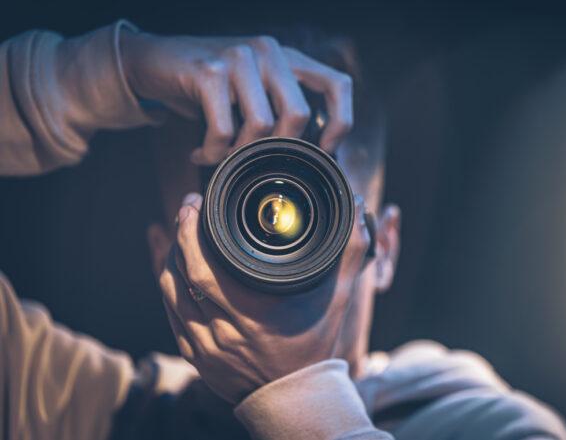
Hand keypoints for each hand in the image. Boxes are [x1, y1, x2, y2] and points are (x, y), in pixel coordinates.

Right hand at [120, 30, 352, 163]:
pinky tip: (200, 154)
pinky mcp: (209, 70)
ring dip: (240, 153)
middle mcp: (268, 52)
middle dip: (278, 149)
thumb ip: (280, 110)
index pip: (337, 84)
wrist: (152, 62)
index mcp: (287, 59)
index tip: (324, 150)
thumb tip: (311, 158)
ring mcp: (240, 57)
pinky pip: (224, 129)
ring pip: (261, 124)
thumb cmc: (208, 88)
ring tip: (222, 158)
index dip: (340, 122)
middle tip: (256, 161)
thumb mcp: (252, 93)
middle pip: (298, 114)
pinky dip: (213, 152)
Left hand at [155, 192, 371, 402]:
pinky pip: (172, 315)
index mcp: (252, 314)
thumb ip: (349, 252)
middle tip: (188, 211)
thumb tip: (357, 208)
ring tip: (179, 235)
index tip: (197, 206)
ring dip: (170, 260)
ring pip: (170, 293)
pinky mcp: (195, 358)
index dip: (192, 231)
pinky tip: (176, 271)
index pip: (203, 266)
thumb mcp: (337, 299)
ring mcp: (204, 347)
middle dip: (179, 236)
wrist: (295, 398)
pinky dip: (171, 288)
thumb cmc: (315, 346)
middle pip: (181, 275)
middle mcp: (222, 331)